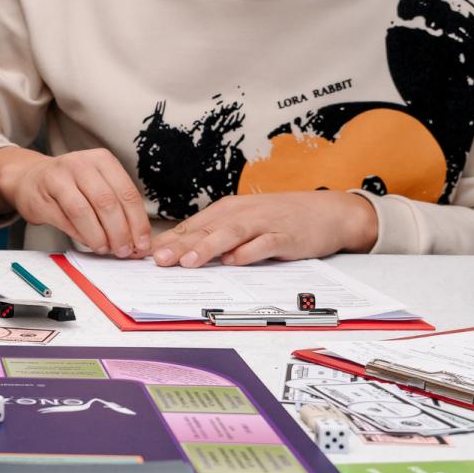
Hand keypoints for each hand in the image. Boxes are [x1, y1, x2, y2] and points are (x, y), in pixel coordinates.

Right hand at [5, 148, 151, 256]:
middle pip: (107, 203)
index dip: (137, 222)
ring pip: (84, 212)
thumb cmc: (72, 185)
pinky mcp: (41, 196)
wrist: (30, 179)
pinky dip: (80, 236)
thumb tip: (137, 240)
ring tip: (106, 249)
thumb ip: (118, 207)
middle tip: (124, 251)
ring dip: (99, 237)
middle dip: (119, 232)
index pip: (127, 192)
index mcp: (101, 159)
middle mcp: (80, 164)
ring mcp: (57, 178)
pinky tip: (89, 243)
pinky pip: (64, 221)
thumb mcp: (98, 184)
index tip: (141, 243)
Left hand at [152, 191, 378, 266]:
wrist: (328, 212)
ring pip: (231, 234)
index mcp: (227, 210)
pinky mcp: (286, 235)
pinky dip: (249, 252)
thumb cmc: (281, 218)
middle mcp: (242, 213)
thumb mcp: (244, 222)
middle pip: (206, 229)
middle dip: (180, 245)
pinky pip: (265, 244)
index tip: (145, 254)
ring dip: (208, 247)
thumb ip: (216, 235)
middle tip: (158, 260)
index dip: (169, 240)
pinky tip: (234, 261)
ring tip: (189, 261)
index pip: (192, 226)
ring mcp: (264, 223)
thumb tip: (181, 253)